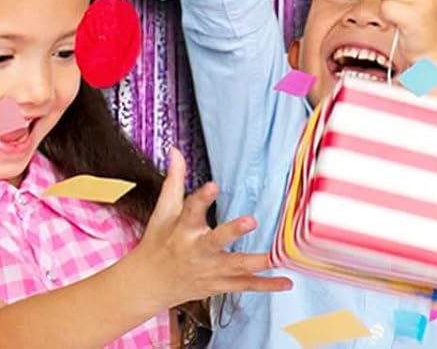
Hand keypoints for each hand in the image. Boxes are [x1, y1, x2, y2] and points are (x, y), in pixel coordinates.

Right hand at [133, 148, 292, 304]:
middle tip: (251, 220)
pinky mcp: (219, 284)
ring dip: (258, 261)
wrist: (150, 285)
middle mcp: (197, 251)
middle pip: (215, 242)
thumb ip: (174, 180)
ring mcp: (210, 271)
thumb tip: (175, 150)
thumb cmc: (158, 243)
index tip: (213, 185)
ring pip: (235, 267)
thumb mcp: (163, 211)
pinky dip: (266, 285)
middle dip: (232, 232)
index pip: (191, 211)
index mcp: (182, 230)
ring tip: (279, 255)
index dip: (202, 198)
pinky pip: (245, 286)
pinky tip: (286, 282)